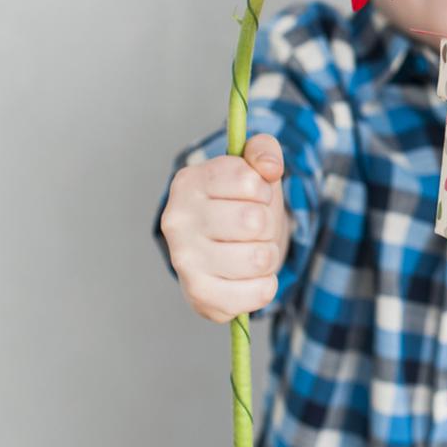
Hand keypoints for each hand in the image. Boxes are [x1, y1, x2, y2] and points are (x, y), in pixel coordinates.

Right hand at [160, 134, 290, 322]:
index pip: (250, 180)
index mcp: (189, 182)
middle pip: (255, 221)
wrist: (224, 251)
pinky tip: (247, 277)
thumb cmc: (241, 204)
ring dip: (267, 254)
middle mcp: (177, 221)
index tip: (252, 194)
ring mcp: (184, 261)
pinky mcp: (200, 296)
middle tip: (252, 227)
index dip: (263, 189)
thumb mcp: (254, 169)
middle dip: (267, 224)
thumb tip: (269, 167)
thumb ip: (264, 151)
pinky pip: (260, 292)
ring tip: (250, 250)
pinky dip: (265, 285)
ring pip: (260, 258)